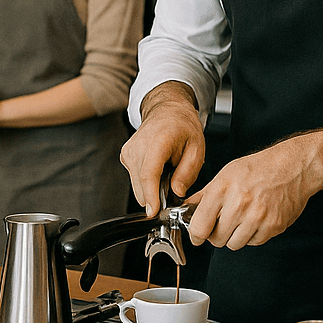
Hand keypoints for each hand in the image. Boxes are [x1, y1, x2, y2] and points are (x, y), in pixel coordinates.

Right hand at [120, 86, 205, 216]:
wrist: (166, 110)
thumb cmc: (182, 126)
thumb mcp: (197, 148)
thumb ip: (187, 173)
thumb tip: (176, 193)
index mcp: (159, 140)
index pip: (149, 173)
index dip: (151, 196)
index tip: (154, 212)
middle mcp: (138, 145)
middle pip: (141, 183)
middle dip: (157, 195)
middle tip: (174, 187)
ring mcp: (129, 151)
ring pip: (137, 185)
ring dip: (152, 188)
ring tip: (167, 173)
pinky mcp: (125, 157)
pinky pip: (135, 179)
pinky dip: (147, 181)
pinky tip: (158, 170)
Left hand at [185, 136, 318, 249]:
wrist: (293, 167)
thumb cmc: (258, 168)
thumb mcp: (226, 174)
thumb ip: (205, 194)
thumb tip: (187, 208)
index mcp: (223, 189)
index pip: (199, 226)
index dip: (196, 235)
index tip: (197, 236)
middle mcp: (240, 204)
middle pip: (216, 239)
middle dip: (217, 234)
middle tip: (223, 223)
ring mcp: (258, 217)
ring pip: (234, 244)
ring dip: (234, 236)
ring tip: (241, 219)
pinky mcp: (273, 226)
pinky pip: (254, 242)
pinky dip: (252, 235)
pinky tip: (256, 219)